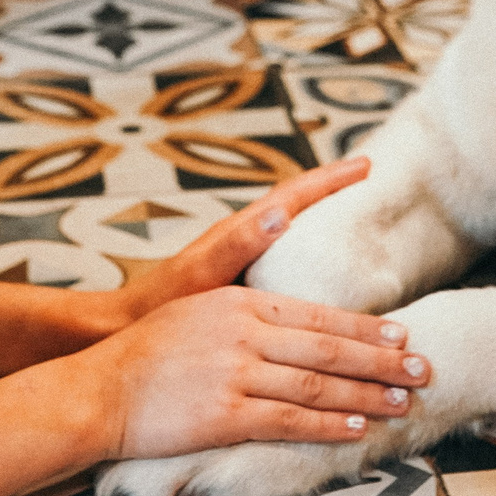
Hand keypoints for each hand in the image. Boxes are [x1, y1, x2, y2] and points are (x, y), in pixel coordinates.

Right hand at [69, 283, 431, 460]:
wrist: (99, 387)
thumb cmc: (147, 351)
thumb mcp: (200, 310)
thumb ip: (247, 310)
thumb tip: (294, 319)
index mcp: (240, 302)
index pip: (318, 313)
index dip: (366, 325)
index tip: (403, 333)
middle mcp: (244, 332)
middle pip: (329, 345)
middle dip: (383, 358)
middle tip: (423, 367)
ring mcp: (236, 373)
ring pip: (319, 382)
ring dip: (368, 393)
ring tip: (404, 401)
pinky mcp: (225, 415)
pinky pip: (290, 419)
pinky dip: (330, 423)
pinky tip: (358, 427)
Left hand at [103, 156, 374, 327]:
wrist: (123, 331)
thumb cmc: (160, 304)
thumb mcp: (202, 274)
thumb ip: (238, 244)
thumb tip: (281, 213)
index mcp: (241, 233)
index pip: (296, 195)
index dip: (332, 180)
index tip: (366, 164)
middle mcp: (245, 241)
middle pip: (300, 205)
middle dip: (335, 190)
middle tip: (372, 174)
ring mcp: (243, 262)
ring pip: (294, 232)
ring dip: (325, 220)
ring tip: (361, 218)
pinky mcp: (240, 286)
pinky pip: (286, 263)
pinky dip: (309, 258)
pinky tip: (326, 277)